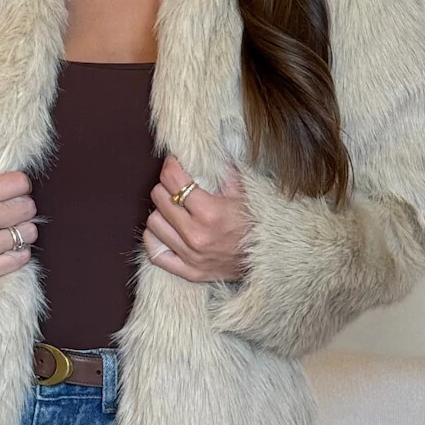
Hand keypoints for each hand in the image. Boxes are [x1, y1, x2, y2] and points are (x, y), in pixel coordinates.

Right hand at [0, 169, 38, 280]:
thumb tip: (5, 150)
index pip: (20, 183)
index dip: (18, 186)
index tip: (10, 191)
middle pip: (27, 208)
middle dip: (21, 208)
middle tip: (6, 211)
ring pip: (28, 233)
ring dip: (20, 231)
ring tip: (3, 229)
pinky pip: (22, 257)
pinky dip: (18, 252)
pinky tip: (3, 246)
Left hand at [144, 154, 250, 283]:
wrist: (270, 258)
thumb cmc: (259, 221)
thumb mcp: (245, 191)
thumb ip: (224, 171)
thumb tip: (205, 153)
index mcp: (211, 212)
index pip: (173, 180)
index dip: (171, 166)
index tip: (174, 163)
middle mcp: (196, 235)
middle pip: (159, 198)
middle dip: (166, 186)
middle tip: (177, 185)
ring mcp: (191, 256)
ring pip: (153, 224)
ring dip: (161, 212)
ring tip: (174, 208)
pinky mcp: (189, 272)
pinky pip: (155, 253)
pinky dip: (155, 239)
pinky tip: (165, 229)